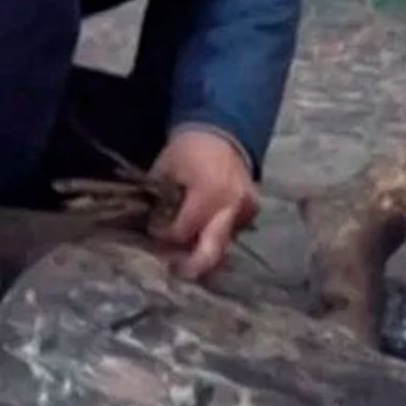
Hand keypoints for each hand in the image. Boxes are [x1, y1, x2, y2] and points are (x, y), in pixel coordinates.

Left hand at [149, 128, 259, 280]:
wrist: (222, 132)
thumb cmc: (187, 149)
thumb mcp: (164, 169)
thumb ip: (159, 200)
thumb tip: (151, 227)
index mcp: (208, 193)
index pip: (183, 231)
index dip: (165, 236)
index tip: (154, 234)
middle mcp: (232, 205)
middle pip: (213, 249)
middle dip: (194, 266)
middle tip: (177, 274)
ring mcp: (247, 209)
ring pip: (224, 243)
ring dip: (205, 252)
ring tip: (188, 260)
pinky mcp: (254, 208)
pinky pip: (233, 231)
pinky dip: (216, 235)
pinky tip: (203, 238)